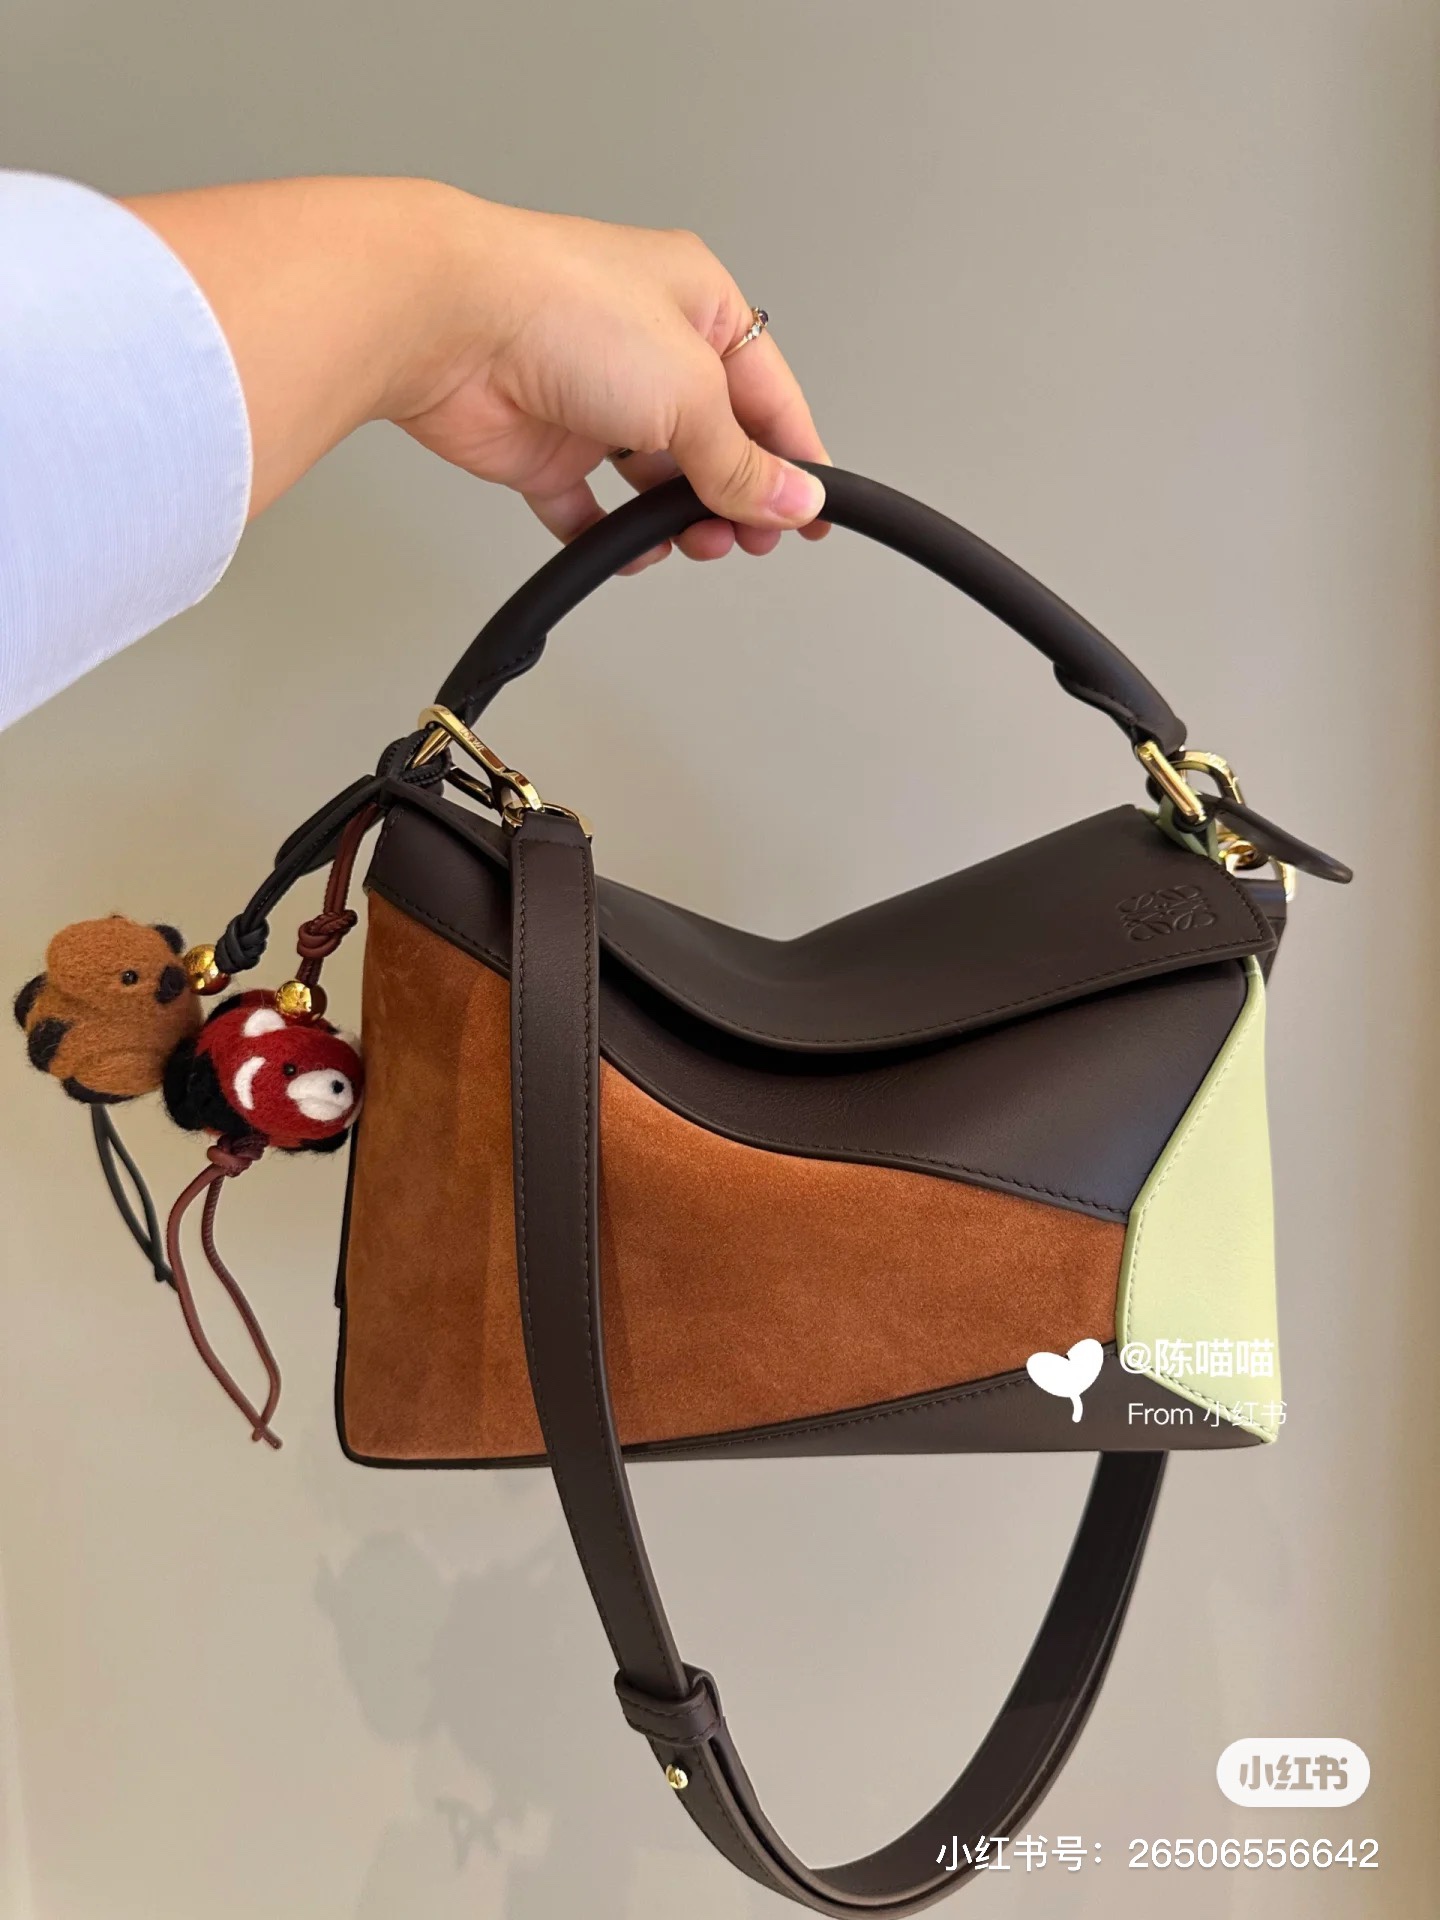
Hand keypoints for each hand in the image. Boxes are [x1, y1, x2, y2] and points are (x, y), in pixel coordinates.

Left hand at [125, 178, 828, 568]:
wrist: (445, 321)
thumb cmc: (564, 311)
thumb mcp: (691, 391)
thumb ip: (742, 461)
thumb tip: (791, 500)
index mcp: (698, 306)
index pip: (769, 395)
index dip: (795, 460)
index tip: (812, 517)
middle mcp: (647, 348)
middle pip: (715, 442)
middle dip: (735, 497)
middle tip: (746, 541)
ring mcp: (593, 397)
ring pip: (655, 479)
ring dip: (677, 520)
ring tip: (689, 542)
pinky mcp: (543, 444)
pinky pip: (587, 507)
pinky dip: (609, 535)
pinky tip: (627, 550)